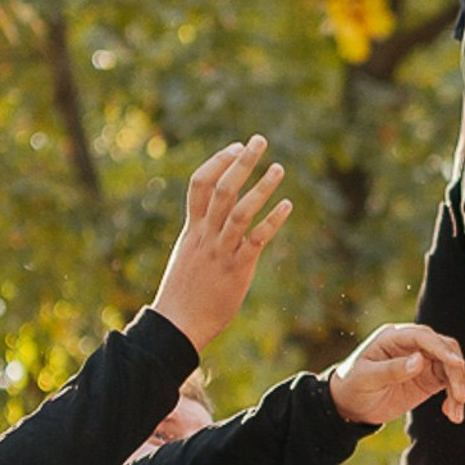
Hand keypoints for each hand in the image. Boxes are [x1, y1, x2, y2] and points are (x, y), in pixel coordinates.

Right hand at [150, 137, 291, 350]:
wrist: (178, 324)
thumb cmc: (184, 293)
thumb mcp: (187, 257)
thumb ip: (201, 237)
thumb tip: (214, 224)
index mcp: (192, 230)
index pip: (199, 185)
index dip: (217, 162)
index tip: (235, 147)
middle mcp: (206, 235)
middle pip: (222, 189)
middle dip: (241, 162)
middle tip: (259, 140)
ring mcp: (221, 251)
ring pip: (240, 210)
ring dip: (261, 187)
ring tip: (279, 168)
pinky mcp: (237, 268)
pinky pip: (256, 239)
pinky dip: (272, 221)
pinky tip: (287, 206)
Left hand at [329, 323, 464, 426]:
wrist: (350, 406)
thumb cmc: (353, 386)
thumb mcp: (367, 379)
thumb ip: (392, 369)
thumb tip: (420, 360)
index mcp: (394, 337)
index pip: (424, 337)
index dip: (442, 349)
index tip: (458, 365)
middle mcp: (412, 345)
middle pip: (445, 349)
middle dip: (456, 371)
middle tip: (461, 396)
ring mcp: (423, 361)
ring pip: (451, 367)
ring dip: (459, 387)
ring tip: (456, 412)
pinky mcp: (428, 378)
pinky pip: (450, 383)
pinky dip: (455, 397)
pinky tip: (452, 414)